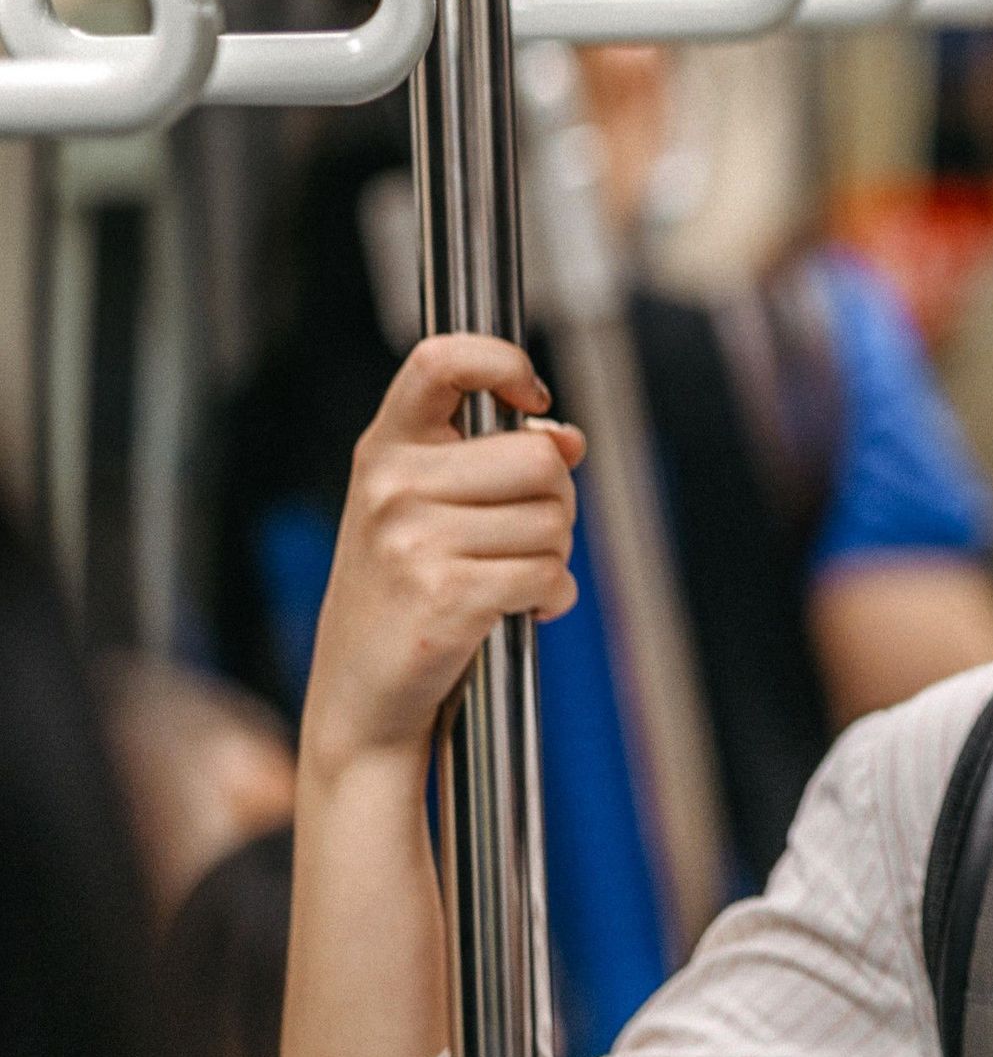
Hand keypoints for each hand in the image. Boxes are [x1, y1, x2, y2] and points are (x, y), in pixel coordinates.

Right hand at [301, 335, 584, 781]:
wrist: (362, 695)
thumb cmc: (404, 594)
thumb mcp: (429, 510)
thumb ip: (494, 461)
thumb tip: (567, 437)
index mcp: (386, 448)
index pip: (441, 361)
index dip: (502, 362)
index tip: (530, 397)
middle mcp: (393, 485)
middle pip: (540, 458)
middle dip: (557, 501)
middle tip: (524, 535)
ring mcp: (413, 540)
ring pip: (554, 520)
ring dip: (554, 555)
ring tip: (507, 577)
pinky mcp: (446, 595)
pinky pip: (548, 574)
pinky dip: (551, 597)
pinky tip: (518, 610)